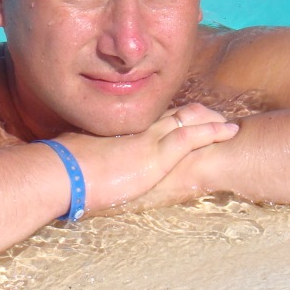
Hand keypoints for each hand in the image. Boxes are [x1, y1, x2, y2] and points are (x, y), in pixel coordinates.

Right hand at [58, 103, 237, 214]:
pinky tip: (229, 131)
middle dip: (197, 114)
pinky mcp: (156, 155)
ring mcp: (148, 140)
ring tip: (229, 125)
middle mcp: (137, 130)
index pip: (154, 119)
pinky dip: (213, 132)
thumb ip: (90, 158)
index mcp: (121, 131)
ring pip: (189, 120)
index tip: (185, 118)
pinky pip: (192, 137)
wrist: (60, 174)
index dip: (173, 117)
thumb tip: (82, 163)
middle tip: (213, 116)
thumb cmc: (61, 170)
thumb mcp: (78, 159)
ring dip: (212, 121)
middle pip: (174, 114)